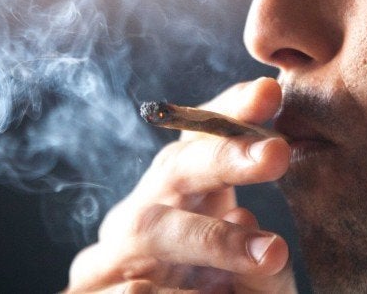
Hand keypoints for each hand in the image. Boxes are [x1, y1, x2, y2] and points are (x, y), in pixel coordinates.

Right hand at [65, 78, 295, 292]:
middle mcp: (143, 214)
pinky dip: (158, 289)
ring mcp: (112, 253)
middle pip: (174, 169)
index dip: (230, 113)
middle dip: (224, 157)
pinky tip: (191, 291)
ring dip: (214, 239)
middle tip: (277, 153)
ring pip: (150, 229)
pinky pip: (121, 287)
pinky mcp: (89, 291)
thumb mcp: (246, 268)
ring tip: (270, 253)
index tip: (268, 93)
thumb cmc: (210, 291)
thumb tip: (244, 217)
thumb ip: (256, 250)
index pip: (202, 142)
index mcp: (179, 196)